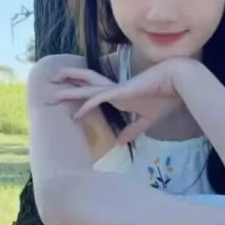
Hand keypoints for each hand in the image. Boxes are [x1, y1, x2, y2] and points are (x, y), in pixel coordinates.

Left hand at [48, 58, 191, 143]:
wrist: (175, 81)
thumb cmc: (162, 96)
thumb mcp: (147, 118)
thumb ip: (133, 130)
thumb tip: (121, 142)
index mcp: (116, 95)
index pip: (93, 94)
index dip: (79, 96)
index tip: (66, 101)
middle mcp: (111, 90)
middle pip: (83, 87)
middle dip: (66, 87)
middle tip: (49, 90)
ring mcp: (114, 90)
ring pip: (85, 89)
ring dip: (68, 91)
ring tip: (51, 92)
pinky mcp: (119, 92)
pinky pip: (98, 99)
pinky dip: (86, 106)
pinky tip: (76, 113)